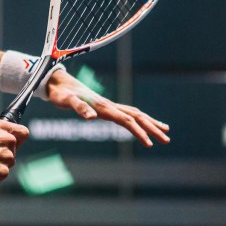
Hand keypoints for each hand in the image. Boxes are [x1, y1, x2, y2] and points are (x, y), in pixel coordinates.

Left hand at [43, 69, 169, 146]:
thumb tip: (91, 117)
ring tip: (164, 132)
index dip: (139, 131)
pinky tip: (143, 126)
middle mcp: (109, 105)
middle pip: (137, 116)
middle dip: (152, 128)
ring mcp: (109, 106)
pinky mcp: (106, 108)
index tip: (150, 143)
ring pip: (135, 114)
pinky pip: (128, 114)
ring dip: (150, 123)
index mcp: (103, 106)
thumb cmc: (61, 94)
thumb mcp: (66, 101)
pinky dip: (139, 121)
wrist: (58, 82)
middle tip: (167, 140)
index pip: (126, 119)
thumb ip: (79, 107)